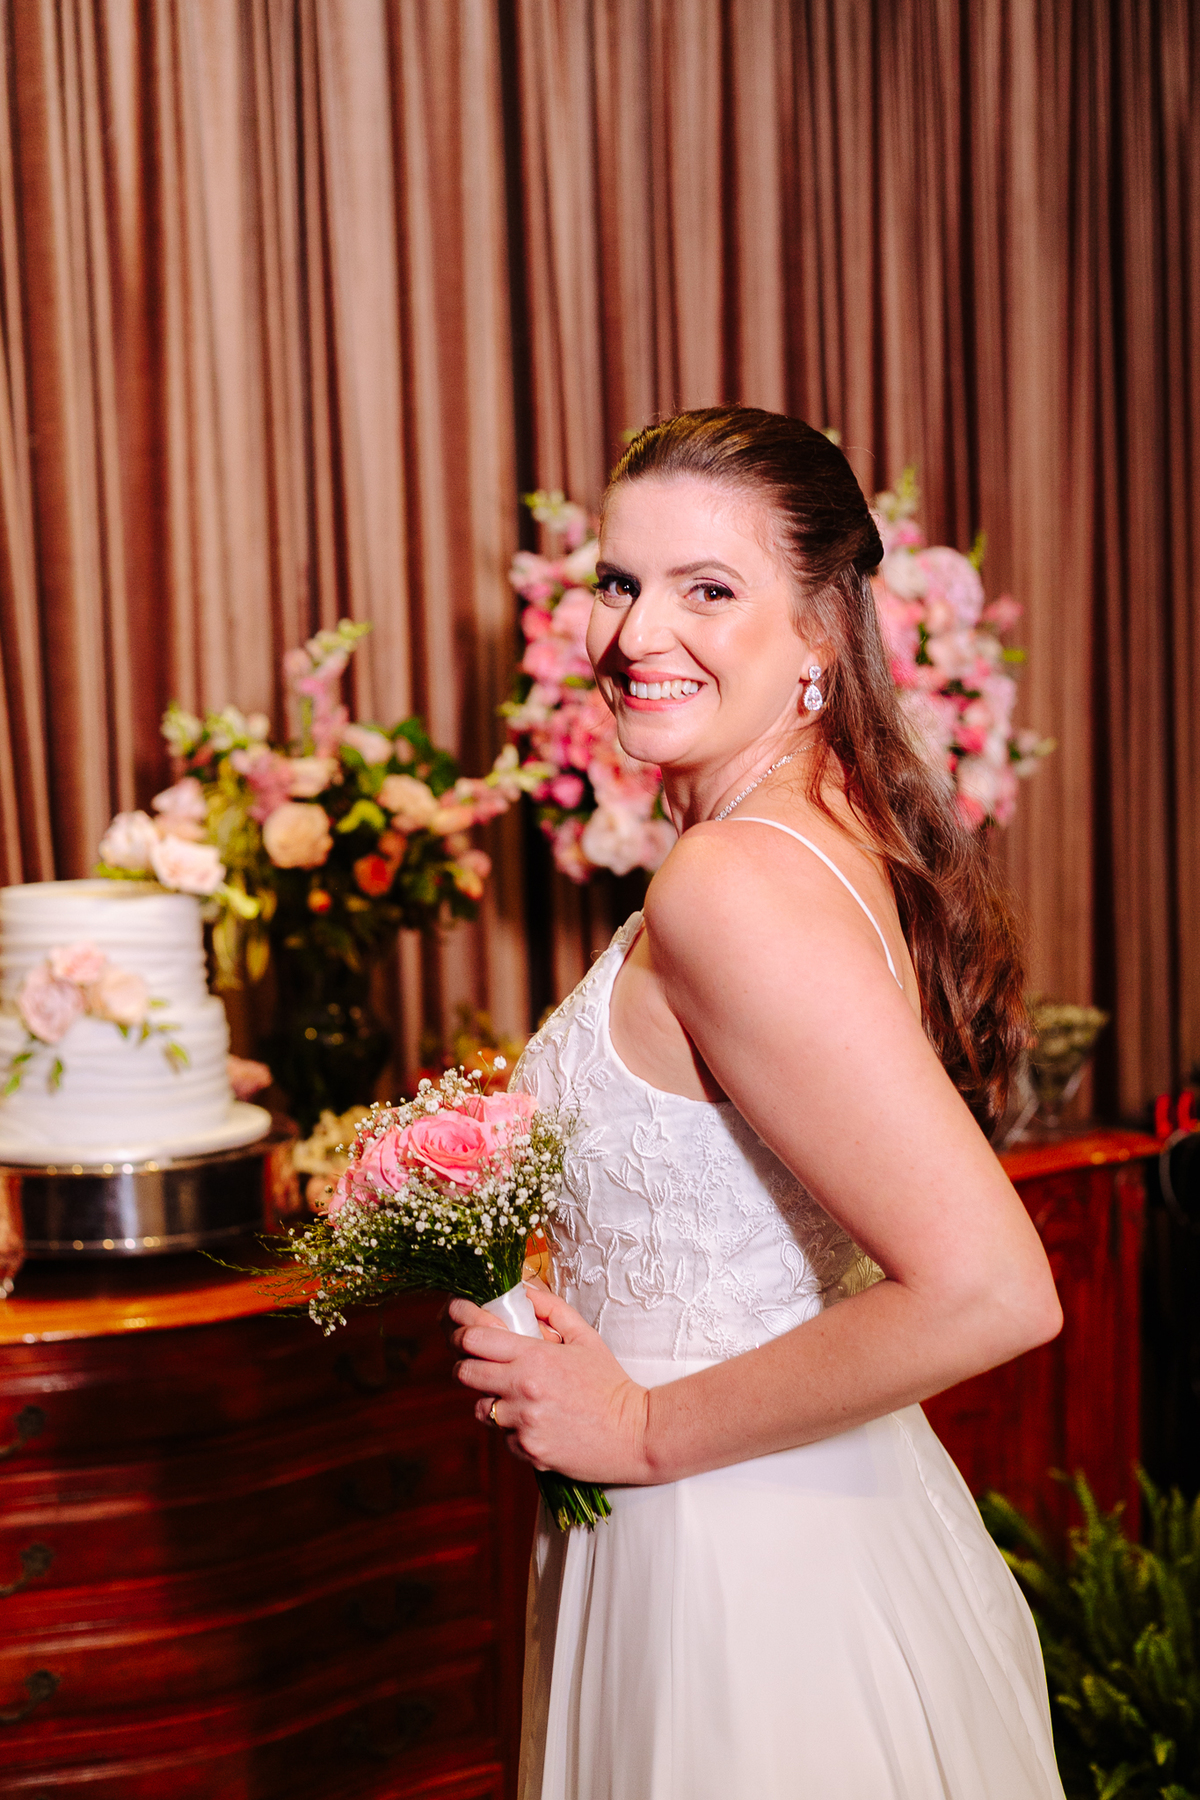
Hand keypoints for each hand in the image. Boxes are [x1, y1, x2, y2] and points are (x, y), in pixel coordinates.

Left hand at [448, 1285, 649, 1483]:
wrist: (634, 1434)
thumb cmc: (610, 1382)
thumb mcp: (584, 1337)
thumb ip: (551, 1309)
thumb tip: (524, 1291)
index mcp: (535, 1357)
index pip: (474, 1339)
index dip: (464, 1334)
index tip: (466, 1334)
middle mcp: (523, 1390)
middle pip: (465, 1373)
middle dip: (468, 1366)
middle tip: (484, 1365)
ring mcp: (523, 1423)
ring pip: (481, 1408)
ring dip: (492, 1401)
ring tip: (520, 1398)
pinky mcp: (527, 1451)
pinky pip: (503, 1437)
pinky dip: (514, 1430)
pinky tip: (539, 1422)